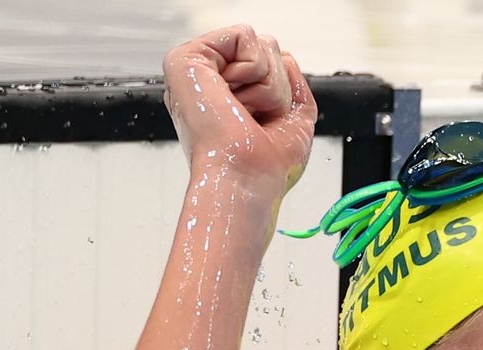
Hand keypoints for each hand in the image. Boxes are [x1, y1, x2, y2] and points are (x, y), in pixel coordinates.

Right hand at [162, 25, 317, 193]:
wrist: (247, 180)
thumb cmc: (267, 167)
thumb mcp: (296, 121)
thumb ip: (294, 86)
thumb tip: (284, 56)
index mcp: (226, 98)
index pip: (269, 66)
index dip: (280, 93)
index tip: (263, 127)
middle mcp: (209, 84)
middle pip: (269, 50)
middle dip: (277, 87)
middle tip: (254, 120)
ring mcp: (196, 71)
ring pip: (261, 43)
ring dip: (268, 84)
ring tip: (244, 113)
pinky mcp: (186, 59)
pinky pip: (244, 36)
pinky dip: (254, 70)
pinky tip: (233, 100)